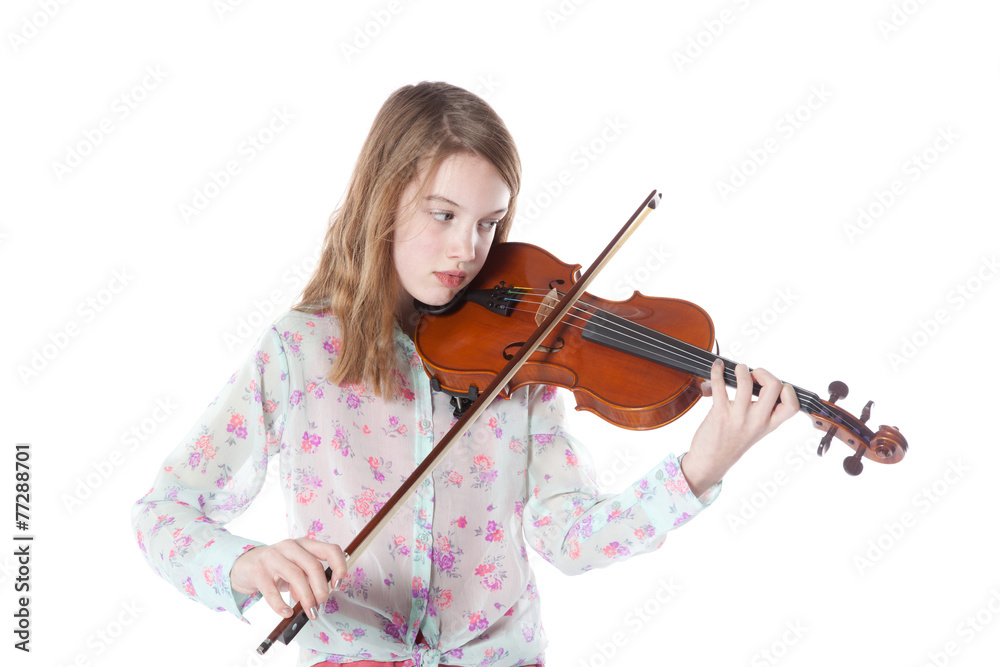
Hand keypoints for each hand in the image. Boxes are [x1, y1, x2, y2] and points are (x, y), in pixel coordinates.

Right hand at [230, 537, 347, 619]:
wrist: (244, 564)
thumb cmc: (276, 567)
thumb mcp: (295, 567)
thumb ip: (308, 578)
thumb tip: (317, 598)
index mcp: (304, 544)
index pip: (330, 550)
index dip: (339, 567)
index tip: (338, 585)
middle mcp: (290, 546)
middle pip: (314, 566)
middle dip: (321, 590)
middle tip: (321, 606)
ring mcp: (273, 556)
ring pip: (296, 576)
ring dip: (306, 598)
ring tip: (310, 612)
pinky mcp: (258, 571)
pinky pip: (272, 591)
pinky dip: (281, 605)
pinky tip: (287, 612)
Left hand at [680, 359, 798, 497]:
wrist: (710, 464)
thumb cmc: (731, 444)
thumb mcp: (755, 430)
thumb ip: (761, 411)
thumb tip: (754, 380)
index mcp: (769, 425)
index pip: (792, 405)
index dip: (787, 390)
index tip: (773, 386)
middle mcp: (757, 421)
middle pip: (775, 387)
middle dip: (765, 373)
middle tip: (753, 375)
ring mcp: (738, 417)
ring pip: (747, 383)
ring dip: (742, 370)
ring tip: (737, 370)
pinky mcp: (719, 414)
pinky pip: (720, 386)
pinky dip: (717, 372)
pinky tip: (717, 367)